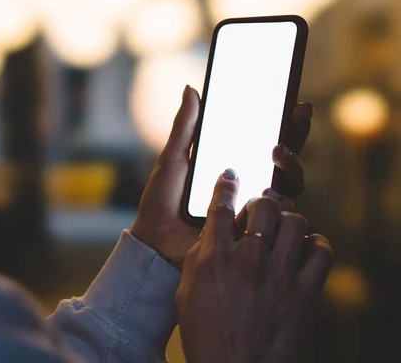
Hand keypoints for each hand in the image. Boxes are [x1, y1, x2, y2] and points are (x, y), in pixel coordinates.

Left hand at [130, 85, 313, 265]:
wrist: (155, 243)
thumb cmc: (161, 202)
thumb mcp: (172, 160)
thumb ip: (185, 128)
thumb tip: (191, 88)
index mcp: (231, 165)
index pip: (265, 140)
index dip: (284, 122)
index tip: (295, 101)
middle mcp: (248, 185)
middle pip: (285, 158)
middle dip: (297, 135)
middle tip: (295, 116)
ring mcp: (254, 208)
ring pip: (290, 184)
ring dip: (291, 165)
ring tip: (277, 152)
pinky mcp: (254, 231)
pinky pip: (278, 215)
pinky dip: (278, 200)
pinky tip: (269, 190)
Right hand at [176, 173, 332, 362]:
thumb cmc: (205, 334)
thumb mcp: (186, 292)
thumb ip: (199, 256)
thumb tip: (214, 233)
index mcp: (215, 259)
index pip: (222, 206)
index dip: (227, 184)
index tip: (231, 175)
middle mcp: (249, 261)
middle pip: (264, 206)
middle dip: (262, 201)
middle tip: (261, 208)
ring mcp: (280, 276)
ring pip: (295, 222)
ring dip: (288, 220)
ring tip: (282, 229)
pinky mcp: (305, 293)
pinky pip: (322, 253)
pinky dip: (315, 245)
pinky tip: (304, 250)